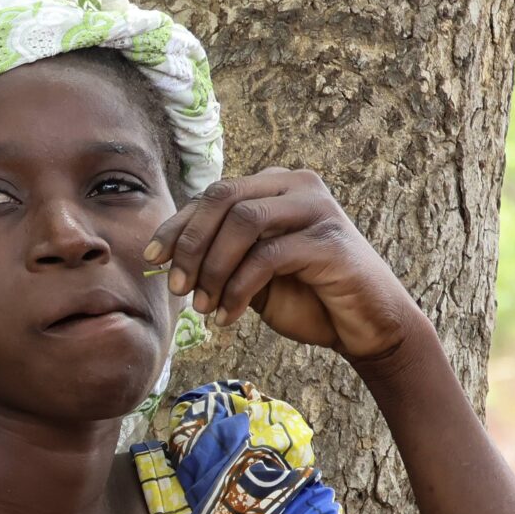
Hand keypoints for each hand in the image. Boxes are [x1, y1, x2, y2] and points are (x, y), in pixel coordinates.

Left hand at [146, 169, 427, 362]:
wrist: (363, 327)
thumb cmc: (306, 297)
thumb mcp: (250, 271)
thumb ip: (219, 253)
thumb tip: (163, 255)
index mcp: (276, 185)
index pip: (214, 194)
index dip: (177, 225)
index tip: (151, 259)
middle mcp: (298, 186)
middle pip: (224, 197)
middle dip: (190, 244)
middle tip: (176, 288)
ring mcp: (318, 209)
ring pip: (243, 222)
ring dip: (212, 268)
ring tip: (204, 306)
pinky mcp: (330, 241)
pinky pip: (266, 257)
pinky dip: (237, 289)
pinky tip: (228, 317)